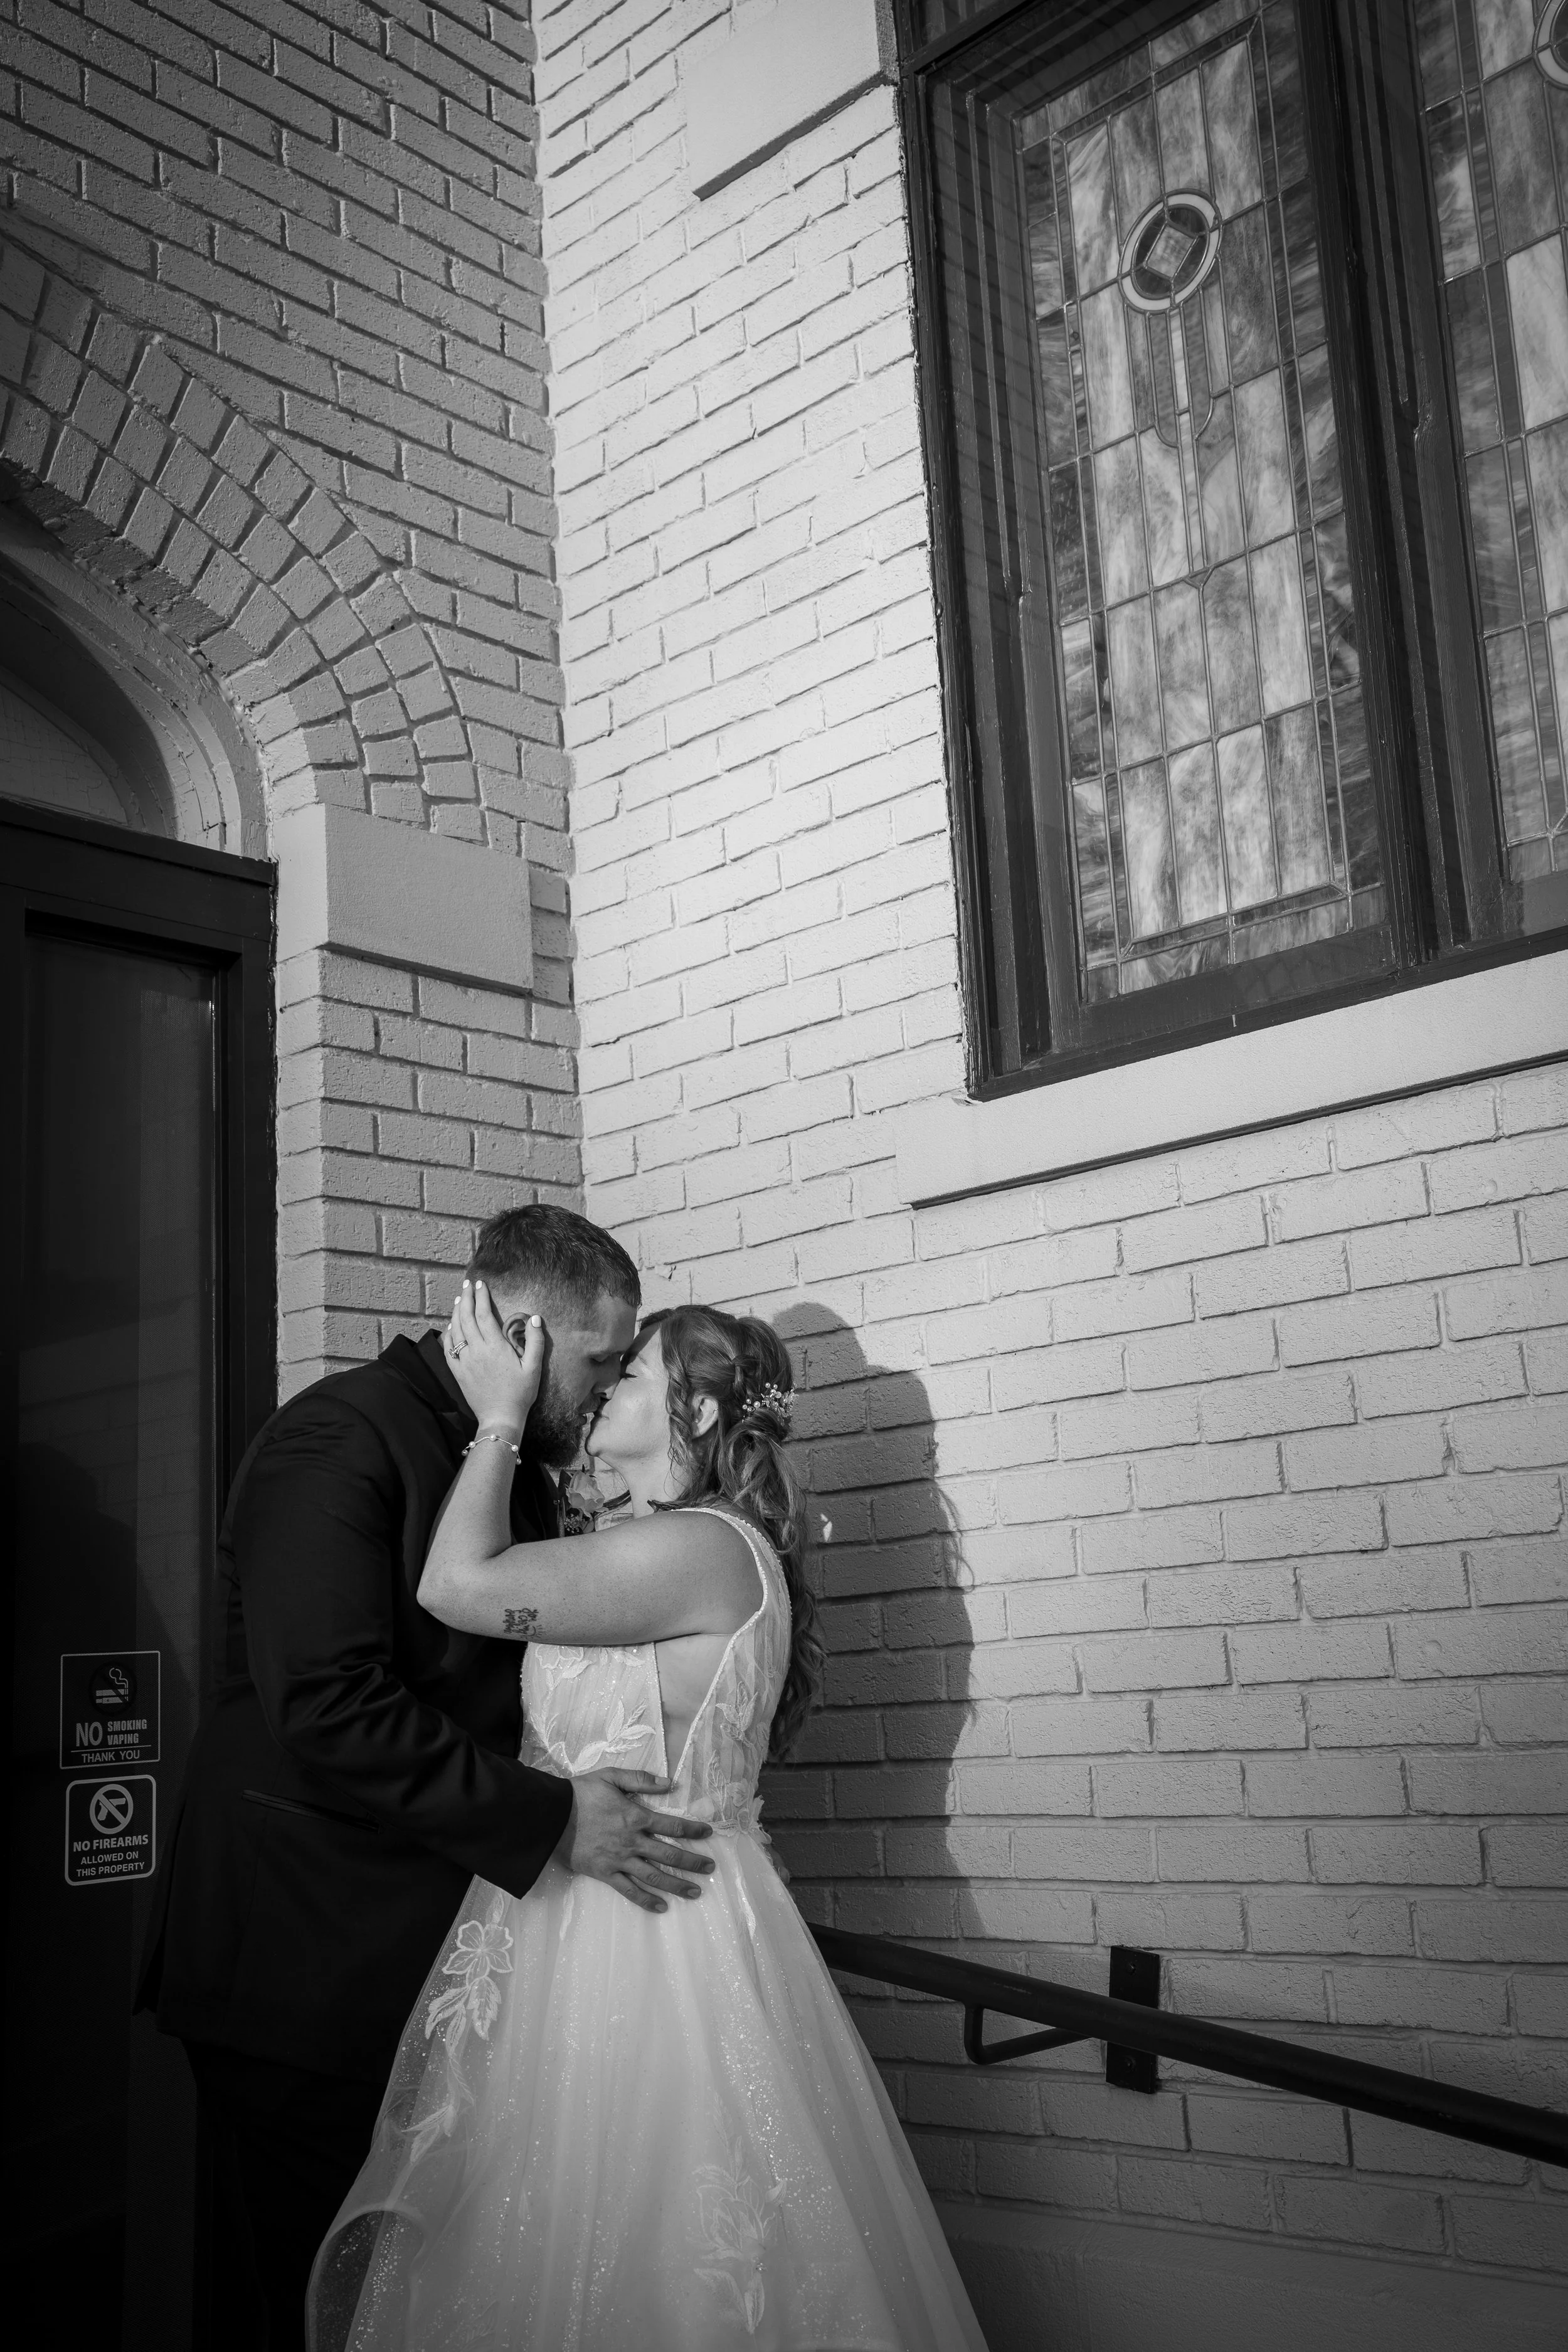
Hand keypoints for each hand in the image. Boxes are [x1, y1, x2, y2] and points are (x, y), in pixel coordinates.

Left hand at [444, 1278, 542, 1436]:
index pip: (485, 1315)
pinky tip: (451, 1326)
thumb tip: (534, 1317)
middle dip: (468, 1298)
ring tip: (461, 1299)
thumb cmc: (520, 1394)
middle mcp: (477, 1351)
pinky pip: (449, 1349)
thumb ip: (535, 1341)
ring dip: (457, 1312)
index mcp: (495, 1347)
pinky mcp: (458, 1372)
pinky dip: (449, 1334)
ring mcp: (465, 1361)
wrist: (500, 1418)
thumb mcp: (534, 1367)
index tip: (481, 1284)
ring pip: (456, 1330)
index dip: (482, 1297)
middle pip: (468, 1318)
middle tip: (468, 1285)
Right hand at [558, 1768, 713, 1913]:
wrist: (551, 1817)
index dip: (693, 1829)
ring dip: (677, 1885)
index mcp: (636, 1817)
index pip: (673, 1825)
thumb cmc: (581, 1794)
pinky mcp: (605, 1874)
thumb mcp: (611, 1777)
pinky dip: (646, 1901)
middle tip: (711, 1868)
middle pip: (669, 1855)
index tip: (708, 1832)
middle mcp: (632, 1842)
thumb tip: (670, 1782)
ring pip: (654, 1876)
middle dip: (692, 1862)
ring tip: (695, 1892)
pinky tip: (661, 1907)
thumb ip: (641, 1779)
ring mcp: (619, 1861)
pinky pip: (629, 1891)